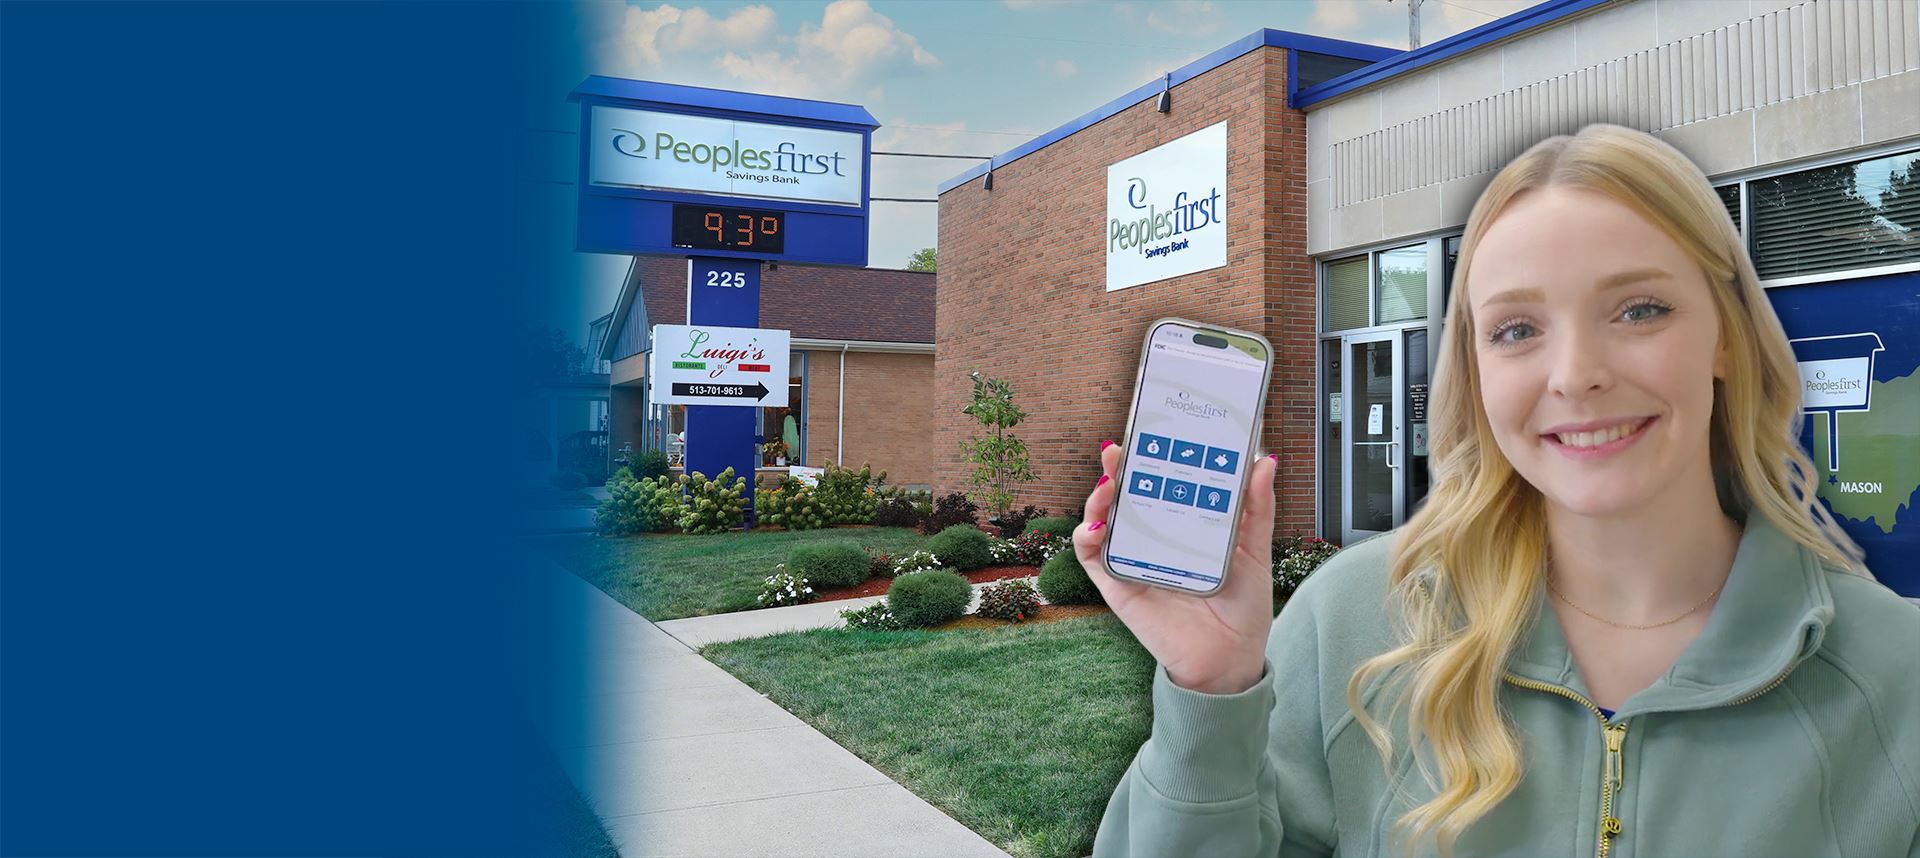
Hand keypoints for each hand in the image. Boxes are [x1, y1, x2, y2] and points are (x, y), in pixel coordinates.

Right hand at [1073, 441, 1275, 693]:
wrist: (1231, 659)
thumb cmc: (1242, 608)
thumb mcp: (1254, 550)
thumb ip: (1256, 508)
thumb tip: (1264, 461)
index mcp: (1182, 527)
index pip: (1159, 484)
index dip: (1150, 459)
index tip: (1152, 433)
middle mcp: (1153, 539)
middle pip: (1126, 496)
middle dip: (1117, 469)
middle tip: (1120, 448)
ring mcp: (1132, 560)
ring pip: (1102, 520)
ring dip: (1096, 498)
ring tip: (1108, 482)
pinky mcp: (1118, 586)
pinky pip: (1092, 558)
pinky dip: (1086, 538)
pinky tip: (1097, 527)